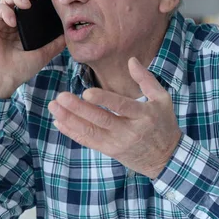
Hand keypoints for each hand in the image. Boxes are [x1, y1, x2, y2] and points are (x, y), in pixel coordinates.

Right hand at [0, 0, 65, 97]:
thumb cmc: (20, 69)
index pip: (33, 5)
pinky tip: (12, 21)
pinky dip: (6, 11)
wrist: (1, 78)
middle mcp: (13, 22)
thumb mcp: (43, 54)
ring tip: (26, 3)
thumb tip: (69, 33)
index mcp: (25, 27)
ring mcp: (1, 21)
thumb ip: (56, 43)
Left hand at [48, 57, 181, 178]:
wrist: (166, 158)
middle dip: (78, 109)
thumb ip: (146, 79)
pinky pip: (88, 142)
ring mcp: (118, 143)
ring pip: (90, 132)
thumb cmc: (164, 124)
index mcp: (144, 116)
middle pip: (101, 120)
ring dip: (70, 119)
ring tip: (53, 107)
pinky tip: (59, 121)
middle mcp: (129, 131)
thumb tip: (131, 60)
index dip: (104, 100)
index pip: (121, 106)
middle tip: (60, 97)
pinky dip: (72, 132)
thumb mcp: (162, 99)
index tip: (86, 92)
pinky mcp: (110, 151)